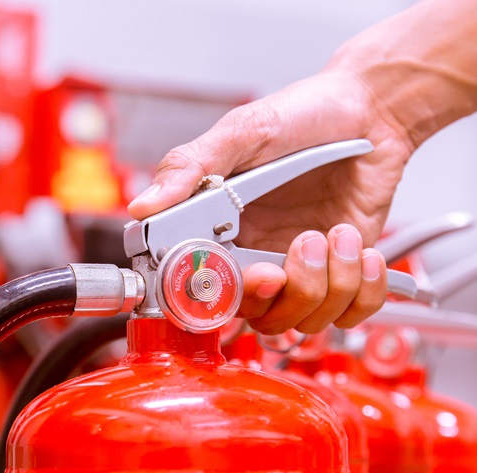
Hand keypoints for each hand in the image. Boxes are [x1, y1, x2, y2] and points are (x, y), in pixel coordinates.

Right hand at [128, 70, 413, 333]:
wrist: (371, 108)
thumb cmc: (303, 113)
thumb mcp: (241, 132)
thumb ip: (189, 167)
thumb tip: (144, 206)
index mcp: (221, 231)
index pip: (204, 290)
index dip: (224, 296)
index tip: (250, 273)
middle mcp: (257, 257)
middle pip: (258, 316)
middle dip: (285, 293)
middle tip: (302, 245)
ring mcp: (301, 269)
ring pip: (305, 321)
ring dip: (330, 283)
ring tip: (337, 235)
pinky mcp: (343, 272)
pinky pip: (351, 313)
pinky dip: (364, 289)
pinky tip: (358, 249)